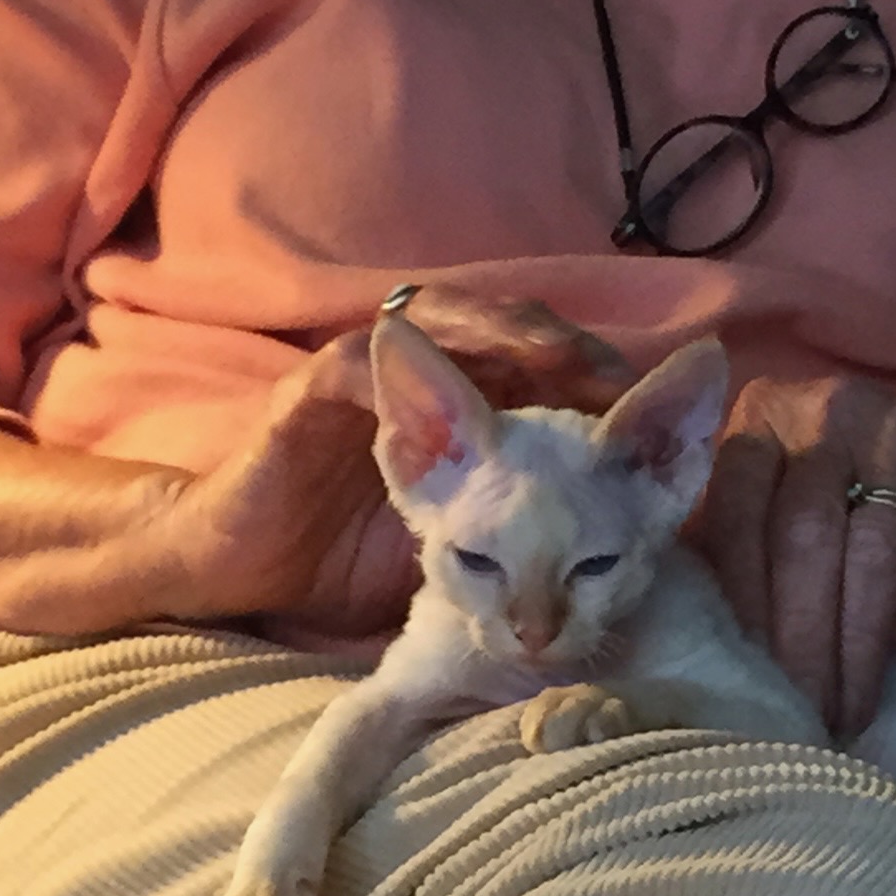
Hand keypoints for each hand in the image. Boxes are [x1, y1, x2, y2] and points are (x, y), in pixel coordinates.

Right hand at [160, 290, 635, 639]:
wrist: (245, 571)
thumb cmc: (351, 561)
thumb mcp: (459, 547)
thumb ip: (525, 528)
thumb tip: (625, 542)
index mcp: (466, 413)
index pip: (542, 371)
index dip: (594, 380)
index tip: (650, 405)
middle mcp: (424, 381)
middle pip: (505, 331)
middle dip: (562, 346)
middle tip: (610, 373)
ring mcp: (368, 378)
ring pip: (441, 323)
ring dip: (498, 332)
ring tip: (548, 352)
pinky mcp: (311, 394)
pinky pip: (357, 362)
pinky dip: (400, 360)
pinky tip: (433, 367)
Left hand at [691, 372, 895, 735]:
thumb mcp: (823, 507)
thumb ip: (770, 555)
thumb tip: (733, 663)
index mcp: (769, 417)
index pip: (735, 515)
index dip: (740, 604)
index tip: (748, 681)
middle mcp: (830, 409)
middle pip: (799, 539)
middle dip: (799, 643)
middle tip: (805, 718)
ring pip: (871, 553)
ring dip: (860, 647)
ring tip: (855, 712)